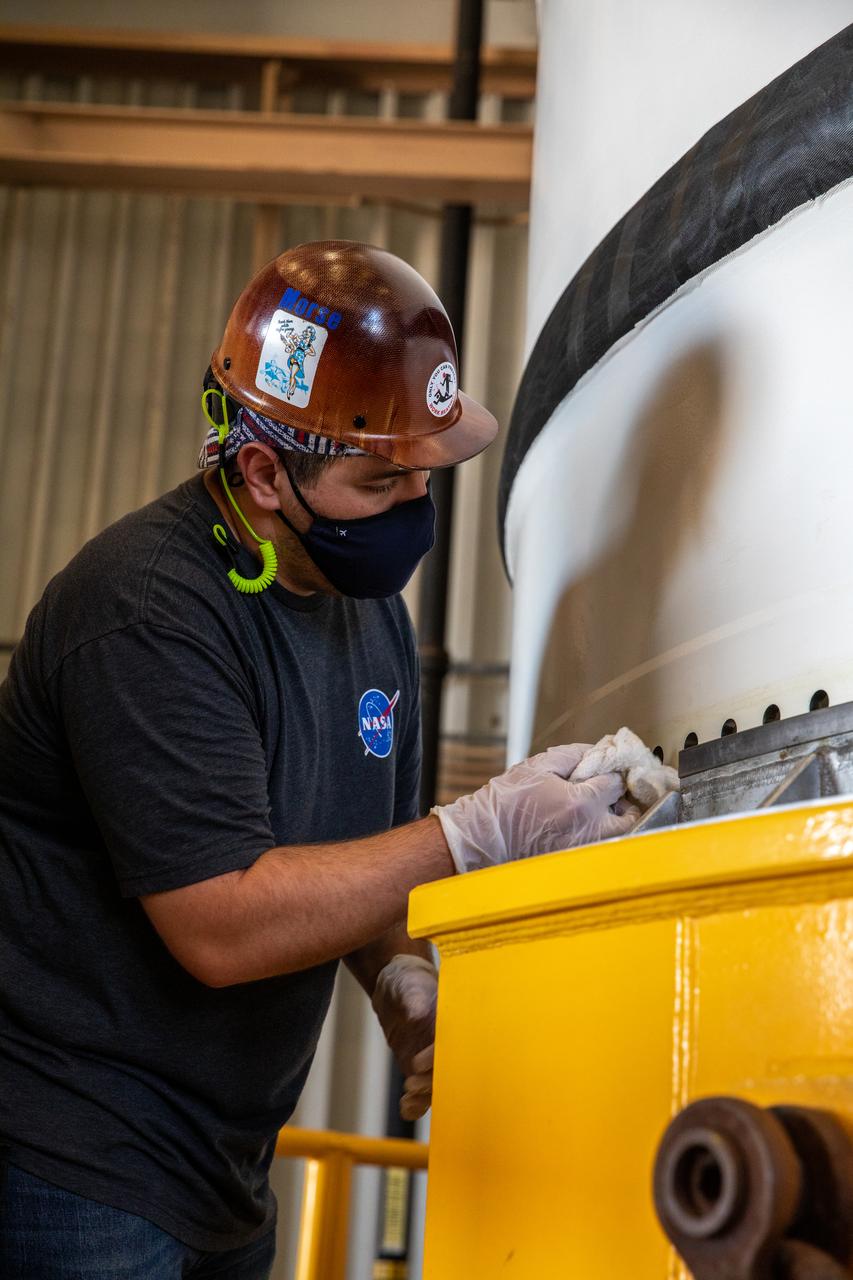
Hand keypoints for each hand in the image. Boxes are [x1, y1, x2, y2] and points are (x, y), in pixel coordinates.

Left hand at [371, 954, 437, 1120]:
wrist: (397, 987)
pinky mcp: (423, 1070)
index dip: (437, 1058)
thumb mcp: (409, 985)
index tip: (418, 1063)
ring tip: (407, 1098)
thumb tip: (418, 1015)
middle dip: (433, 1083)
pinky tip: (406, 1107)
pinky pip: (424, 1092)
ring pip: (439, 1086)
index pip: (453, 1046)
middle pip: (450, 1072)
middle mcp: (449, 1045)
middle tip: (410, 1083)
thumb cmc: (408, 981)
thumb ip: (413, 999)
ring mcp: (437, 1060)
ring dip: (425, 1096)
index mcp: (454, 1023)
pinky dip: (417, 1104)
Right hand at [432, 744, 637, 873]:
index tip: (609, 767)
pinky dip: (602, 833)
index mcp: (581, 803)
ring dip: (616, 818)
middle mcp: (589, 830)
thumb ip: (574, 754)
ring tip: (600, 806)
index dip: (614, 770)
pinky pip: (602, 845)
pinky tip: (585, 822)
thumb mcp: (539, 765)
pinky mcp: (576, 859)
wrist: (487, 835)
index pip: (616, 783)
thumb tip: (597, 751)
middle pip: (629, 815)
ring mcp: (584, 848)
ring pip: (619, 834)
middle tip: (612, 790)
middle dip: (624, 800)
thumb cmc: (507, 800)